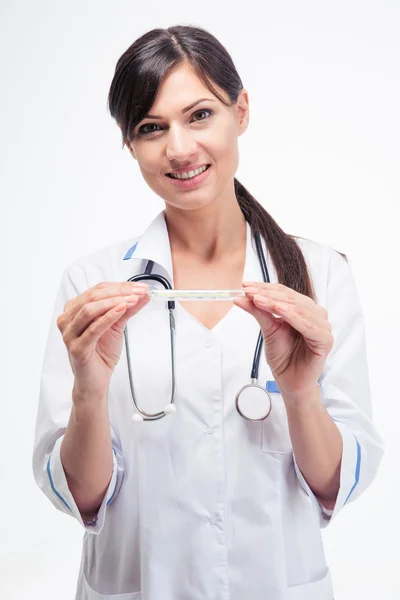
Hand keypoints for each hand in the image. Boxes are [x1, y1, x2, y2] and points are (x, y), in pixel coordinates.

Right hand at [57, 281, 148, 399]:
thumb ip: (128, 309)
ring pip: (90, 309)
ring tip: (132, 299)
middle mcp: (68, 320)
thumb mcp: (117, 326)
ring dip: (114, 302)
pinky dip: (108, 317)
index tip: (140, 287)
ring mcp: (69, 334)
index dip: (120, 286)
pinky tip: (121, 310)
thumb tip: (143, 294)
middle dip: (119, 292)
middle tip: (139, 292)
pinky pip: (93, 329)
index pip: (97, 290)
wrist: (95, 381)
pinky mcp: (77, 348)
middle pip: (93, 297)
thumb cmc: (101, 353)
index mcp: (74, 310)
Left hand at [233, 281, 333, 400]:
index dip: (264, 288)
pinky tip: (280, 310)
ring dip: (277, 302)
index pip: (284, 293)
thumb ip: (258, 311)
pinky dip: (294, 316)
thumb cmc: (283, 356)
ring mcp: (322, 327)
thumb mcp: (268, 329)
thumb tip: (242, 296)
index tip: (246, 286)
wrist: (289, 381)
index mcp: (303, 310)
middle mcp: (315, 315)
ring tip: (259, 300)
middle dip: (268, 294)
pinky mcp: (325, 340)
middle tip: (249, 292)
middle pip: (291, 298)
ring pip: (299, 309)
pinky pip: (309, 325)